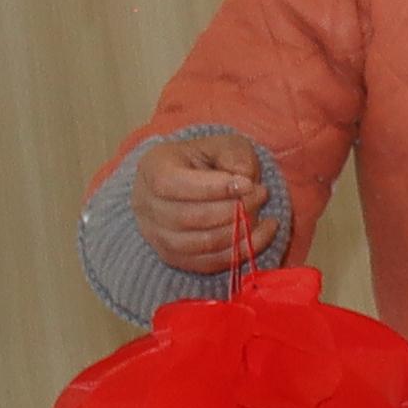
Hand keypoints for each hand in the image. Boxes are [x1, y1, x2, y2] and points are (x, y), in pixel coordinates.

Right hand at [134, 127, 275, 278]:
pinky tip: (260, 235)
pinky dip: (238, 252)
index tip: (248, 184)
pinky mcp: (172, 256)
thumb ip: (235, 156)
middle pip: (186, 217)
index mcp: (153, 169)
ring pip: (197, 244)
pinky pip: (205, 263)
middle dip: (233, 210)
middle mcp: (145, 204)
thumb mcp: (225, 145)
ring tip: (262, 215)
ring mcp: (155, 234)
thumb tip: (245, 180)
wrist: (194, 182)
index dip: (212, 188)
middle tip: (262, 195)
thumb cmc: (209, 160)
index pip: (171, 183)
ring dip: (237, 233)